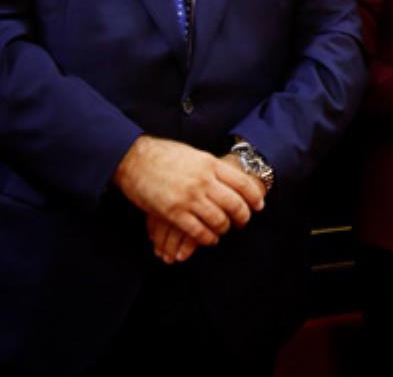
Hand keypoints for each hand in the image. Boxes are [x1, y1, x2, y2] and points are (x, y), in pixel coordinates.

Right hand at [144, 152, 265, 264]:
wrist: (133, 158)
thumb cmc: (163, 155)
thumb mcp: (193, 154)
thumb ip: (210, 168)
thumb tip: (227, 179)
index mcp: (210, 164)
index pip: (243, 183)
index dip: (254, 198)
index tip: (258, 206)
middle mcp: (204, 181)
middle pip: (235, 204)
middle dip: (243, 217)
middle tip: (242, 222)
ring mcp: (189, 197)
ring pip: (219, 220)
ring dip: (224, 228)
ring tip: (223, 230)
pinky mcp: (174, 212)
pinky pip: (198, 231)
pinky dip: (207, 238)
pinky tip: (208, 238)